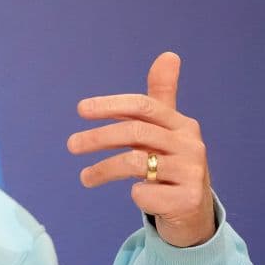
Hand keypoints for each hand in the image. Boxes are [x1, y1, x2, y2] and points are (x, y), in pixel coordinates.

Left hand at [66, 52, 215, 247]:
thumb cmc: (171, 164)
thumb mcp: (166, 130)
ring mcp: (193, 172)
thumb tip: (169, 54)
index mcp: (182, 124)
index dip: (110, 105)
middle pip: (135, 132)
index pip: (143, 106)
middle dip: (97, 138)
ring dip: (102, 170)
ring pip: (135, 163)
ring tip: (84, 178)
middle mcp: (191, 145)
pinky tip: (135, 195)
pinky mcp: (188, 200)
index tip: (80, 109)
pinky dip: (134, 195)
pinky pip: (145, 193)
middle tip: (71, 145)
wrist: (194, 211)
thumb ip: (161, 96)